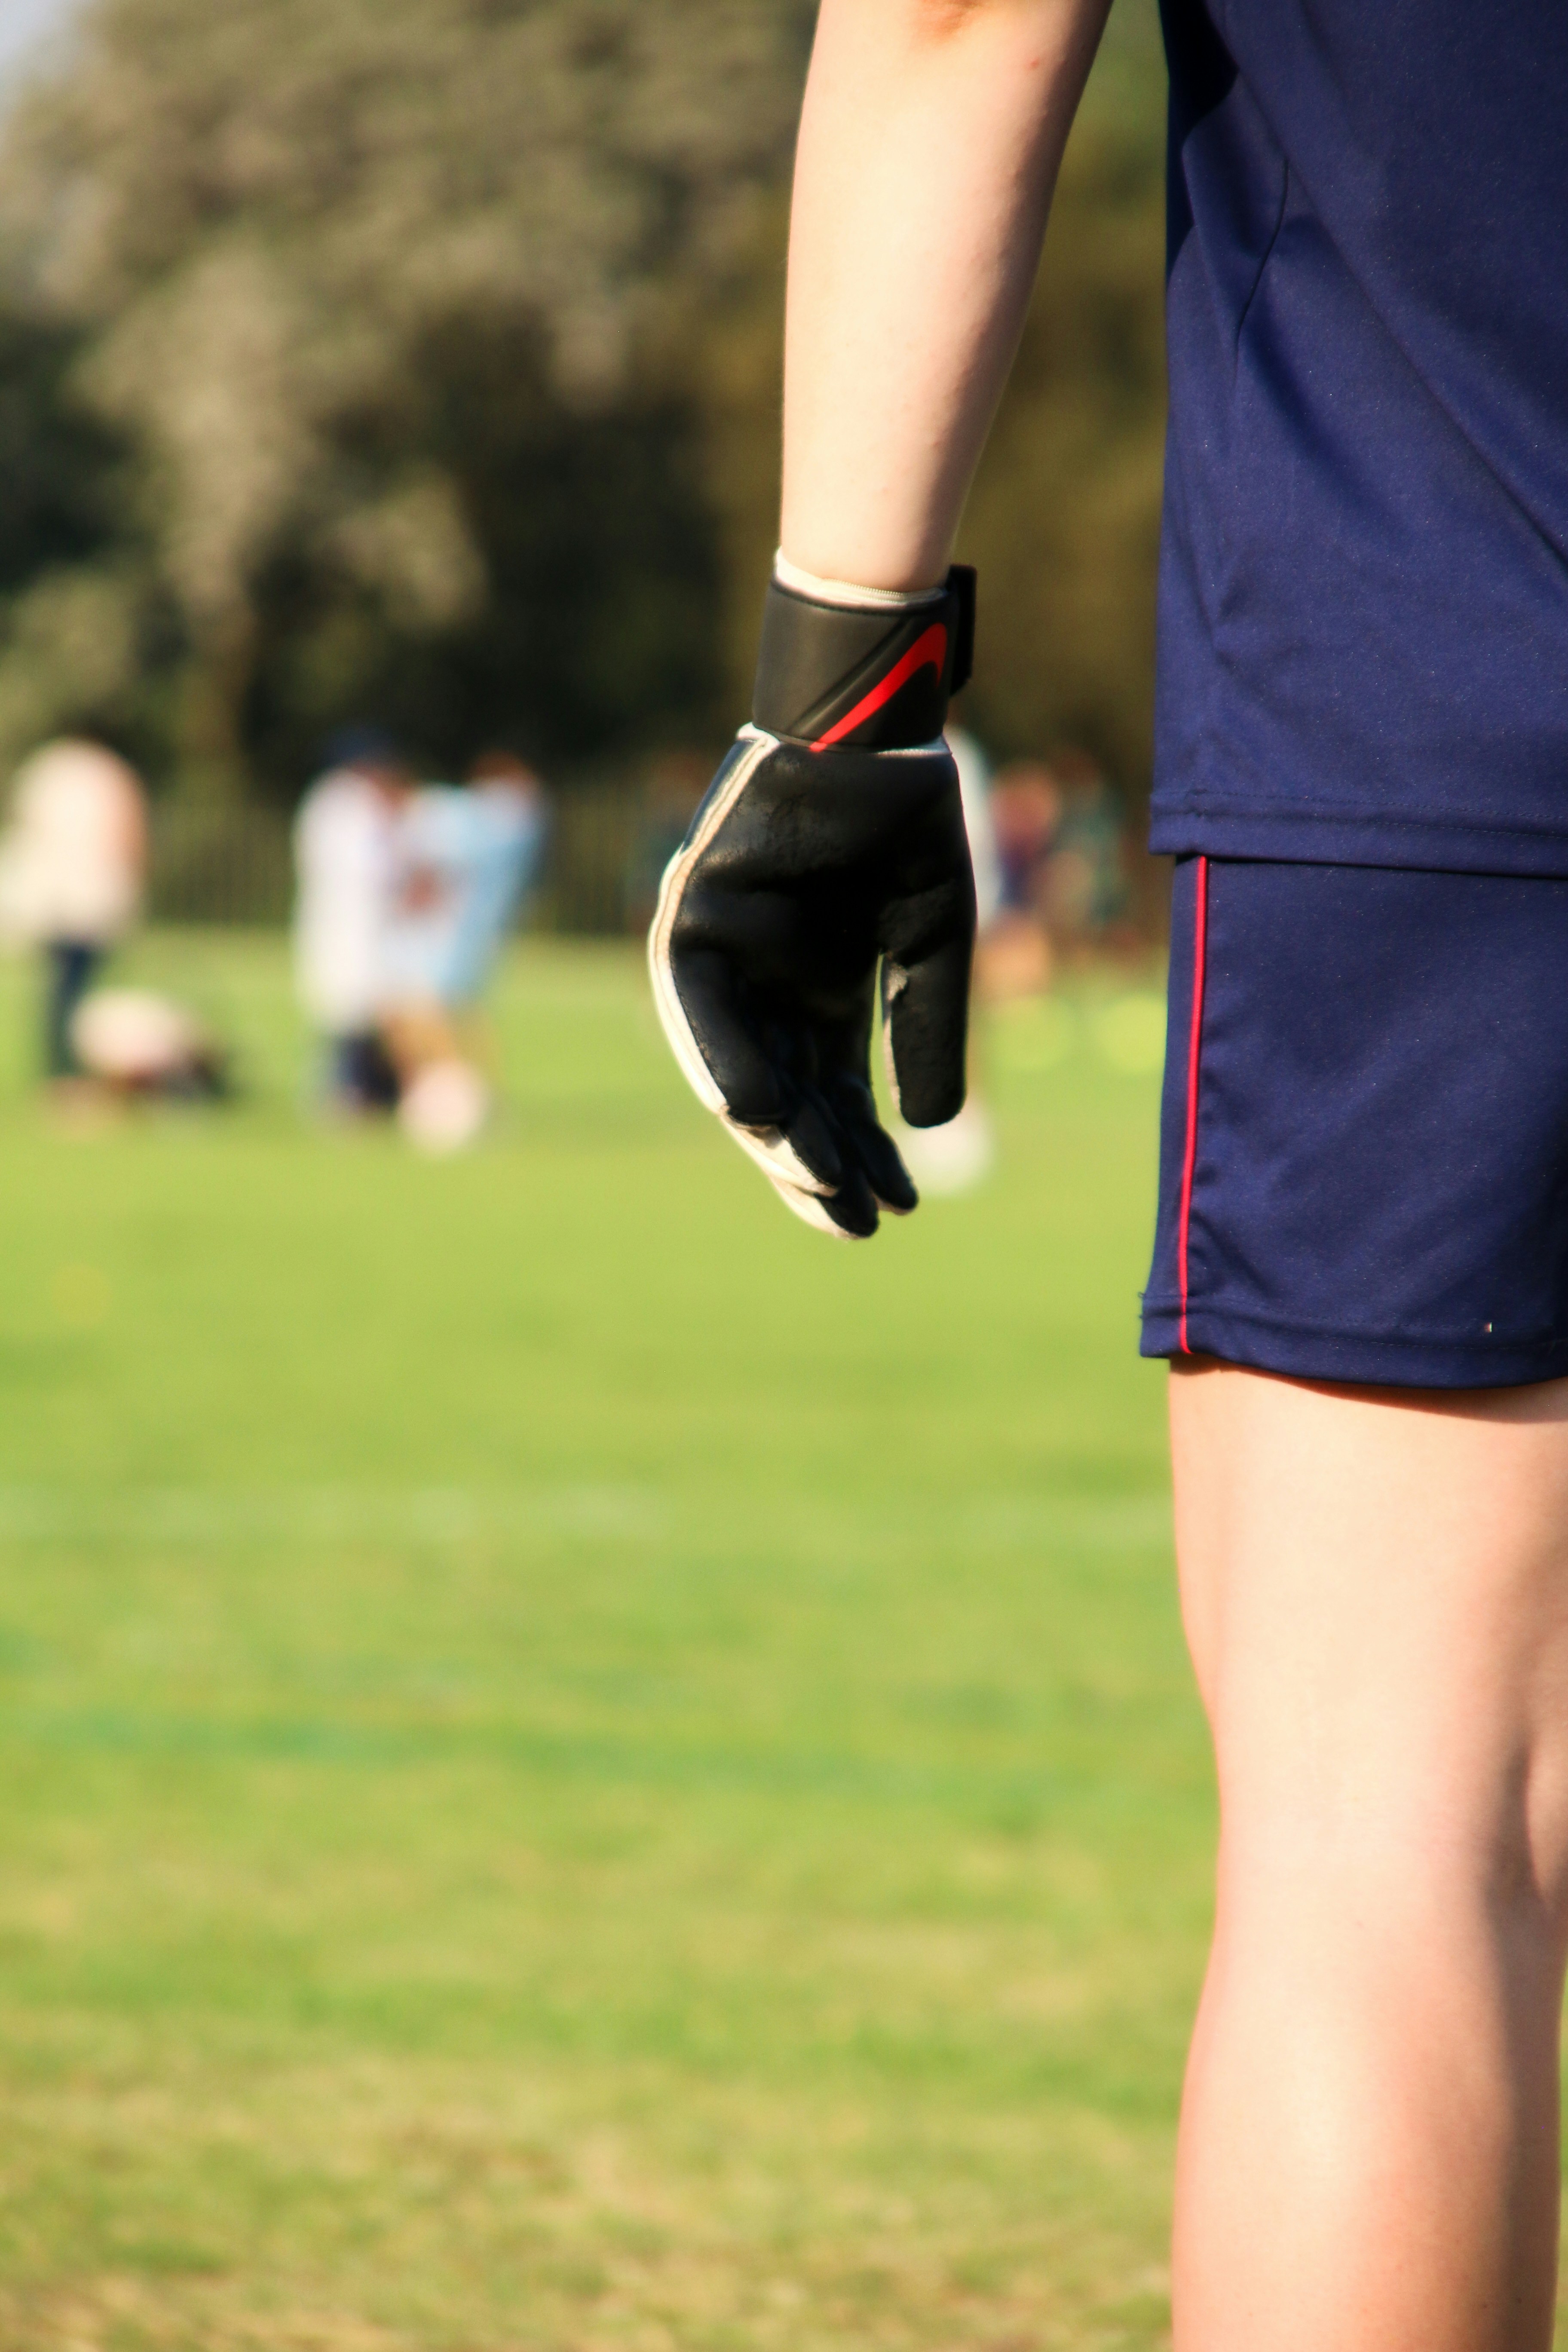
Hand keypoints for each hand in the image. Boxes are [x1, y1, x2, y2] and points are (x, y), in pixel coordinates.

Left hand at [648, 563, 976, 1237]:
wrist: (872, 732)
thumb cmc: (902, 825)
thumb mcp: (933, 946)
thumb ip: (926, 1033)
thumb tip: (931, 1131)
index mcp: (820, 994)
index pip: (832, 1098)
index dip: (862, 1155)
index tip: (893, 1210)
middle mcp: (766, 987)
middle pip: (785, 1097)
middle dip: (816, 1163)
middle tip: (851, 1223)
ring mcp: (725, 956)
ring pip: (737, 1064)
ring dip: (772, 1131)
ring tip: (814, 1188)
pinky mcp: (691, 918)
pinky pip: (696, 1005)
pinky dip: (721, 1057)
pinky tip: (755, 1116)